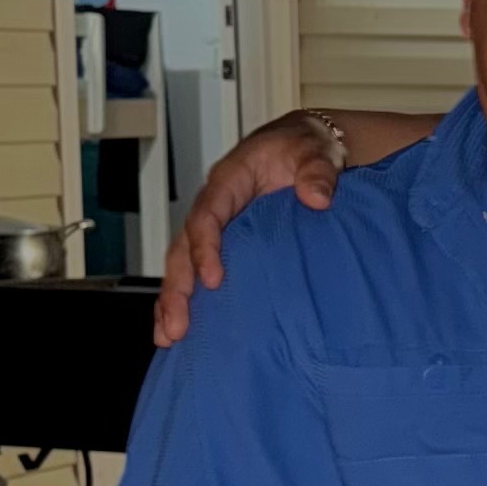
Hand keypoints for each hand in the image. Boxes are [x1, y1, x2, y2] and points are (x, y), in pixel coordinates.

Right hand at [154, 111, 345, 345]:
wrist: (305, 150)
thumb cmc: (305, 148)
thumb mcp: (316, 152)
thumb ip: (316, 172)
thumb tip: (317, 198)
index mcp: (229, 181)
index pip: (207, 215)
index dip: (205, 247)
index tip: (213, 279)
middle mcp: (214, 207)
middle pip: (184, 246)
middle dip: (178, 287)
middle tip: (178, 324)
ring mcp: (216, 228)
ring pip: (183, 264)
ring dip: (174, 300)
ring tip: (169, 337)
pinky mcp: (225, 246)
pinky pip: (197, 272)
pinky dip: (188, 300)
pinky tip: (181, 329)